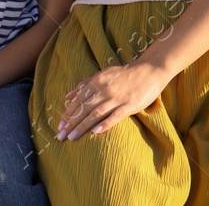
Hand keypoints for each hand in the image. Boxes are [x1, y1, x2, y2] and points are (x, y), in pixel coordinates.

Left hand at [54, 62, 168, 140]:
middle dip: (71, 123)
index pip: (78, 100)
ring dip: (82, 126)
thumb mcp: (101, 75)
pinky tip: (95, 132)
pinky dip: (105, 124)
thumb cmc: (124, 75)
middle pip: (84, 108)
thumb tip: (67, 96)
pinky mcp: (130, 105)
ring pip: (95, 113)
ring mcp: (117, 98)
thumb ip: (84, 85)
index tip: (59, 126)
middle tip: (61, 136)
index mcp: (96, 82)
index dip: (68, 114)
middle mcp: (103, 90)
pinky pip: (115, 116)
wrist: (149, 71)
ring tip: (72, 137)